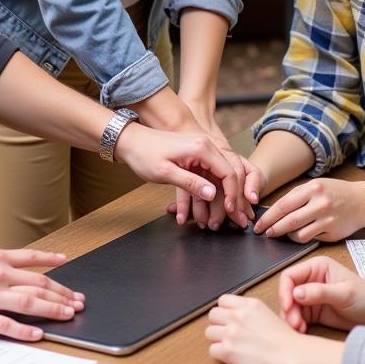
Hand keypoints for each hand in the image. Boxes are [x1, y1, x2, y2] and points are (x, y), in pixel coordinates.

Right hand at [0, 248, 83, 340]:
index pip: (32, 258)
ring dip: (53, 309)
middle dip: (62, 292)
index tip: (67, 261)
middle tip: (77, 300)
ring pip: (30, 302)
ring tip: (68, 314)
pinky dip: (25, 330)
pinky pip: (8, 325)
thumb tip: (17, 272)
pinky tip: (39, 334)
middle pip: (38, 284)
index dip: (52, 260)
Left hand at [113, 123, 250, 222]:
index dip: (232, 194)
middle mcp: (204, 147)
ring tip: (211, 222)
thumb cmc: (144, 154)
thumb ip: (191, 183)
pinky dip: (200, 196)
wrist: (131, 141)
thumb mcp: (166, 173)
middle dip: (229, 200)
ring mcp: (199, 152)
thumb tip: (212, 194)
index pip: (229, 172)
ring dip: (214, 202)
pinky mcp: (193, 158)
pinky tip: (192, 214)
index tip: (230, 211)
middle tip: (233, 220)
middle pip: (227, 176)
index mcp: (201, 148)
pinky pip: (203, 178)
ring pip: (215, 180)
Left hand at [205, 293, 307, 363]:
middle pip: (212, 315)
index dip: (224, 310)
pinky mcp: (228, 351)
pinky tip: (230, 356)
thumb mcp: (266, 313)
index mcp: (248, 305)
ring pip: (209, 332)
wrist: (289, 356)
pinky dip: (219, 354)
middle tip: (227, 333)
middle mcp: (237, 316)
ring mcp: (231, 333)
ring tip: (230, 345)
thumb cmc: (283, 339)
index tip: (229, 319)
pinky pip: (212, 350)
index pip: (222, 300)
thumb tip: (234, 313)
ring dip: (217, 339)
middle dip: (218, 324)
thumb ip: (248, 311)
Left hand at [253, 178, 364, 242]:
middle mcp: (320, 204)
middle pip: (289, 220)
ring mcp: (327, 220)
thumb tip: (274, 210)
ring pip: (298, 233)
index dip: (268, 217)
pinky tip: (297, 235)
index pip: (283, 205)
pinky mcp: (333, 233)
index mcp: (312, 188)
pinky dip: (300, 238)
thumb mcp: (316, 185)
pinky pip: (310, 239)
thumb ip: (297, 196)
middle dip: (273, 228)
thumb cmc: (335, 192)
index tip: (259, 224)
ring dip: (286, 235)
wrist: (362, 201)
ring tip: (281, 234)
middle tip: (264, 233)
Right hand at [278, 255, 364, 332]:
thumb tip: (295, 293)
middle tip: (295, 323)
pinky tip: (303, 331)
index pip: (290, 276)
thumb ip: (319, 292)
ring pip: (291, 306)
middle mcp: (311, 280)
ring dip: (291, 318)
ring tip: (299, 329)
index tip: (287, 306)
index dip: (285, 291)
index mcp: (317, 267)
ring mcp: (312, 297)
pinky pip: (298, 317)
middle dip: (288, 308)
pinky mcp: (315, 312)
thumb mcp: (344, 294)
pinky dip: (297, 325)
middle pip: (288, 292)